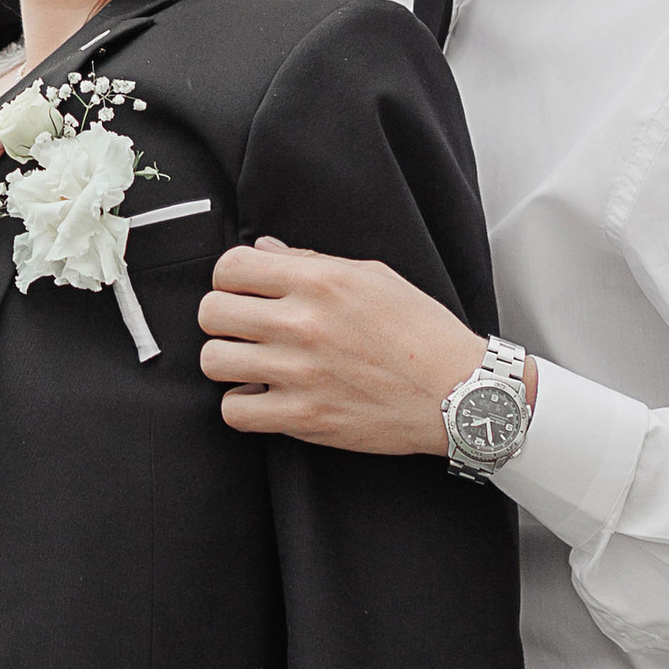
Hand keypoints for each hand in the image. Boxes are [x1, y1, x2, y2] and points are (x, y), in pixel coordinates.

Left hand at [197, 241, 517, 455]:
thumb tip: (265, 251)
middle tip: (244, 327)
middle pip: (210, 312)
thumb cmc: (422, 332)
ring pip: (214, 361)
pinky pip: (234, 412)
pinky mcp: (303, 417)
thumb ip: (311, 261)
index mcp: (320, 282)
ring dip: (228, 361)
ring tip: (251, 362)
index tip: (243, 291)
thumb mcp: (373, 276)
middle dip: (222, 317)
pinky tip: (264, 396)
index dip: (230, 278)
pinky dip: (242, 405)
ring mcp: (300, 373)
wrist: (458, 392)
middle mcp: (303, 324)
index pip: (230, 267)